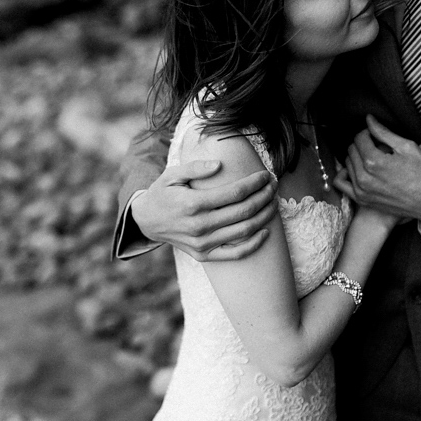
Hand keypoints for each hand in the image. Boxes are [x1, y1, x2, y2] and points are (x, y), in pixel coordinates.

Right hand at [130, 159, 277, 261]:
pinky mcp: (204, 255)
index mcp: (193, 203)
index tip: (265, 175)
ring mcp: (202, 243)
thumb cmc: (163, 193)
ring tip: (273, 202)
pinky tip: (265, 231)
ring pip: (244, 230)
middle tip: (273, 186)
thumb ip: (195, 168)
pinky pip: (236, 254)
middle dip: (264, 196)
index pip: (235, 192)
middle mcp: (199, 226)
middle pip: (244, 211)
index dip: (255, 183)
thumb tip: (219, 165)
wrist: (147, 221)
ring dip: (264, 216)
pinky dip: (254, 244)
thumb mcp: (171, 174)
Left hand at [333, 115, 420, 223]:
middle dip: (363, 144)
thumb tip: (368, 119)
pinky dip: (346, 173)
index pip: (359, 138)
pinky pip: (341, 183)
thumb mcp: (407, 147)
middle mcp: (363, 178)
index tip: (377, 135)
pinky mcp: (361, 200)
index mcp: (374, 162)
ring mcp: (361, 191)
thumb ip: (383, 132)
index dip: (368, 132)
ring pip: (347, 164)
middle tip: (377, 146)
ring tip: (373, 158)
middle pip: (352, 150)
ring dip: (357, 158)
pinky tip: (358, 169)